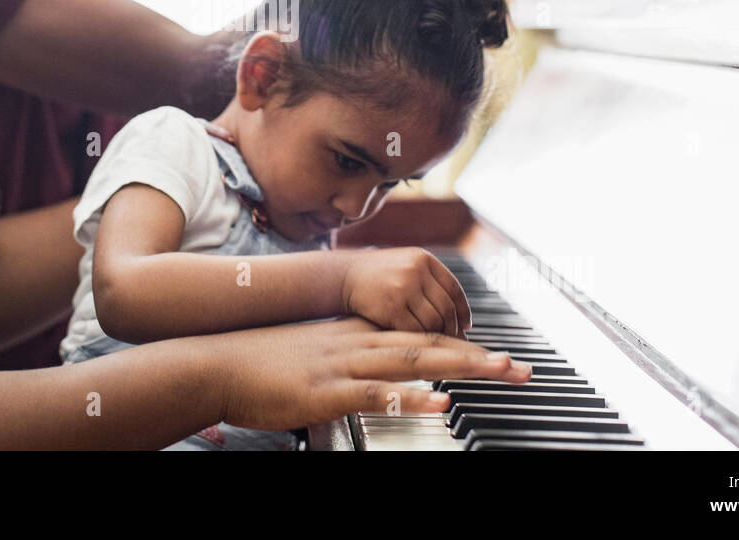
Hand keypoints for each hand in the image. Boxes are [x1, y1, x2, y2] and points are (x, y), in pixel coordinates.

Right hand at [214, 317, 531, 430]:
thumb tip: (378, 370)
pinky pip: (376, 394)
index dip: (461, 344)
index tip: (497, 354)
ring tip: (500, 371)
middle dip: (479, 355)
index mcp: (356, 335)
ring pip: (414, 361)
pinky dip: (412, 398)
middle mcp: (357, 344)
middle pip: (430, 344)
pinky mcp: (326, 392)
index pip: (419, 335)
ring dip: (462, 366)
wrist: (218, 363)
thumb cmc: (261, 363)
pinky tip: (440, 403)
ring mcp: (343, 366)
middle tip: (520, 365)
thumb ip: (348, 357)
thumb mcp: (314, 352)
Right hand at [339, 247, 471, 335]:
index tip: (465, 325)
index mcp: (423, 258)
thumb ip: (429, 283)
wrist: (341, 277)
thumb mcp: (404, 267)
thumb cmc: (375, 277)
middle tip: (452, 344)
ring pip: (433, 321)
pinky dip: (418, 342)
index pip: (454, 288)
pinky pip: (415, 330)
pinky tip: (416, 348)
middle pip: (445, 307)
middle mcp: (416, 270)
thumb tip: (460, 317)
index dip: (463, 310)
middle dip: (451, 329)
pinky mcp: (391, 307)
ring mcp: (403, 287)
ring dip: (436, 338)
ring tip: (435, 349)